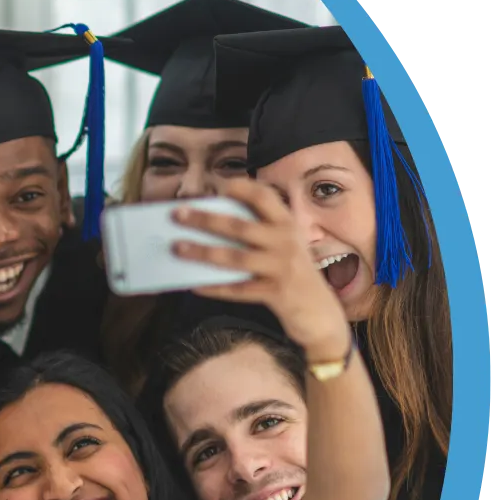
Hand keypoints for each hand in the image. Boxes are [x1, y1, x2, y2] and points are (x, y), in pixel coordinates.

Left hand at [172, 179, 349, 355]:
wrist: (321, 314)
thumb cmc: (294, 275)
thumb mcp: (285, 247)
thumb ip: (260, 233)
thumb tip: (212, 223)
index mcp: (287, 225)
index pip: (264, 198)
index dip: (241, 188)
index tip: (217, 184)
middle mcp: (286, 242)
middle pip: (239, 227)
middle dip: (205, 219)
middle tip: (178, 214)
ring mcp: (282, 268)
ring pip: (234, 257)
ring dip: (202, 252)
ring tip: (177, 248)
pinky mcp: (276, 293)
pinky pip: (238, 290)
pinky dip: (215, 288)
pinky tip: (194, 286)